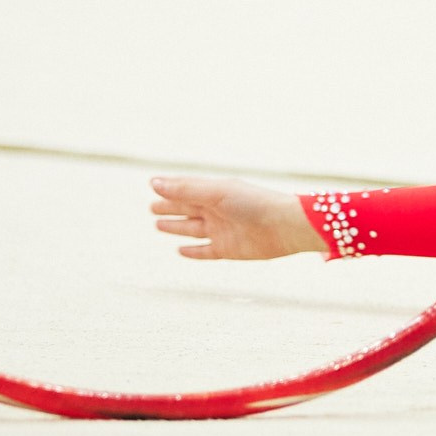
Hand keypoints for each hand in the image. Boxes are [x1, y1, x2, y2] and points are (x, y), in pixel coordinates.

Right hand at [150, 176, 321, 260]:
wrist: (283, 226)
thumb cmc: (252, 203)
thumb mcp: (216, 192)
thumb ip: (185, 189)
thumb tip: (153, 183)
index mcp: (215, 192)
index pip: (187, 189)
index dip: (169, 189)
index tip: (152, 186)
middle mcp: (217, 210)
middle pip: (187, 209)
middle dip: (170, 208)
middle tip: (152, 208)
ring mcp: (222, 230)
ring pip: (192, 229)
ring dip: (176, 227)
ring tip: (158, 224)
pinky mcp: (227, 250)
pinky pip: (205, 251)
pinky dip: (192, 252)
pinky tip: (180, 250)